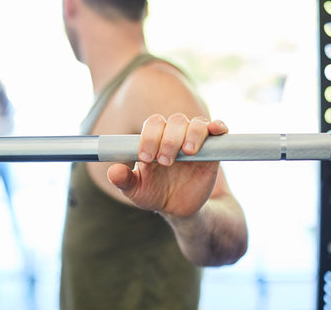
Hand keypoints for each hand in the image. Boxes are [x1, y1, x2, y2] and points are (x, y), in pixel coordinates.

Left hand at [107, 113, 228, 216]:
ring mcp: (194, 141)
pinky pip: (218, 129)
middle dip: (169, 139)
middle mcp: (174, 136)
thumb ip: (124, 180)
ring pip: (196, 124)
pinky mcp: (213, 150)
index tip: (146, 158)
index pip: (152, 125)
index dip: (149, 137)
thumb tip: (112, 171)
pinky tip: (215, 130)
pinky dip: (218, 126)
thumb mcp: (136, 190)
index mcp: (154, 140)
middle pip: (174, 121)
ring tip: (186, 154)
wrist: (179, 209)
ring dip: (191, 135)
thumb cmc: (154, 195)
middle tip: (165, 162)